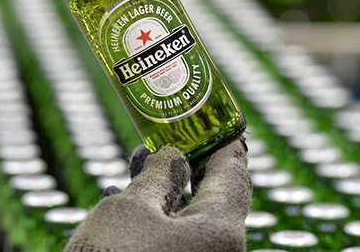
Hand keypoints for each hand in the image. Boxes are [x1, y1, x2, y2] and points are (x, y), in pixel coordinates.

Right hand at [65, 139, 251, 251]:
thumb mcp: (128, 208)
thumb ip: (157, 176)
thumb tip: (174, 157)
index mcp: (221, 232)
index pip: (234, 174)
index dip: (223, 142)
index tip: (216, 121)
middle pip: (212, 201)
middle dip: (188, 168)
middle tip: (169, 140)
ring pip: (190, 226)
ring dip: (165, 195)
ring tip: (137, 167)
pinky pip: (174, 247)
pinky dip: (154, 224)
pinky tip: (125, 208)